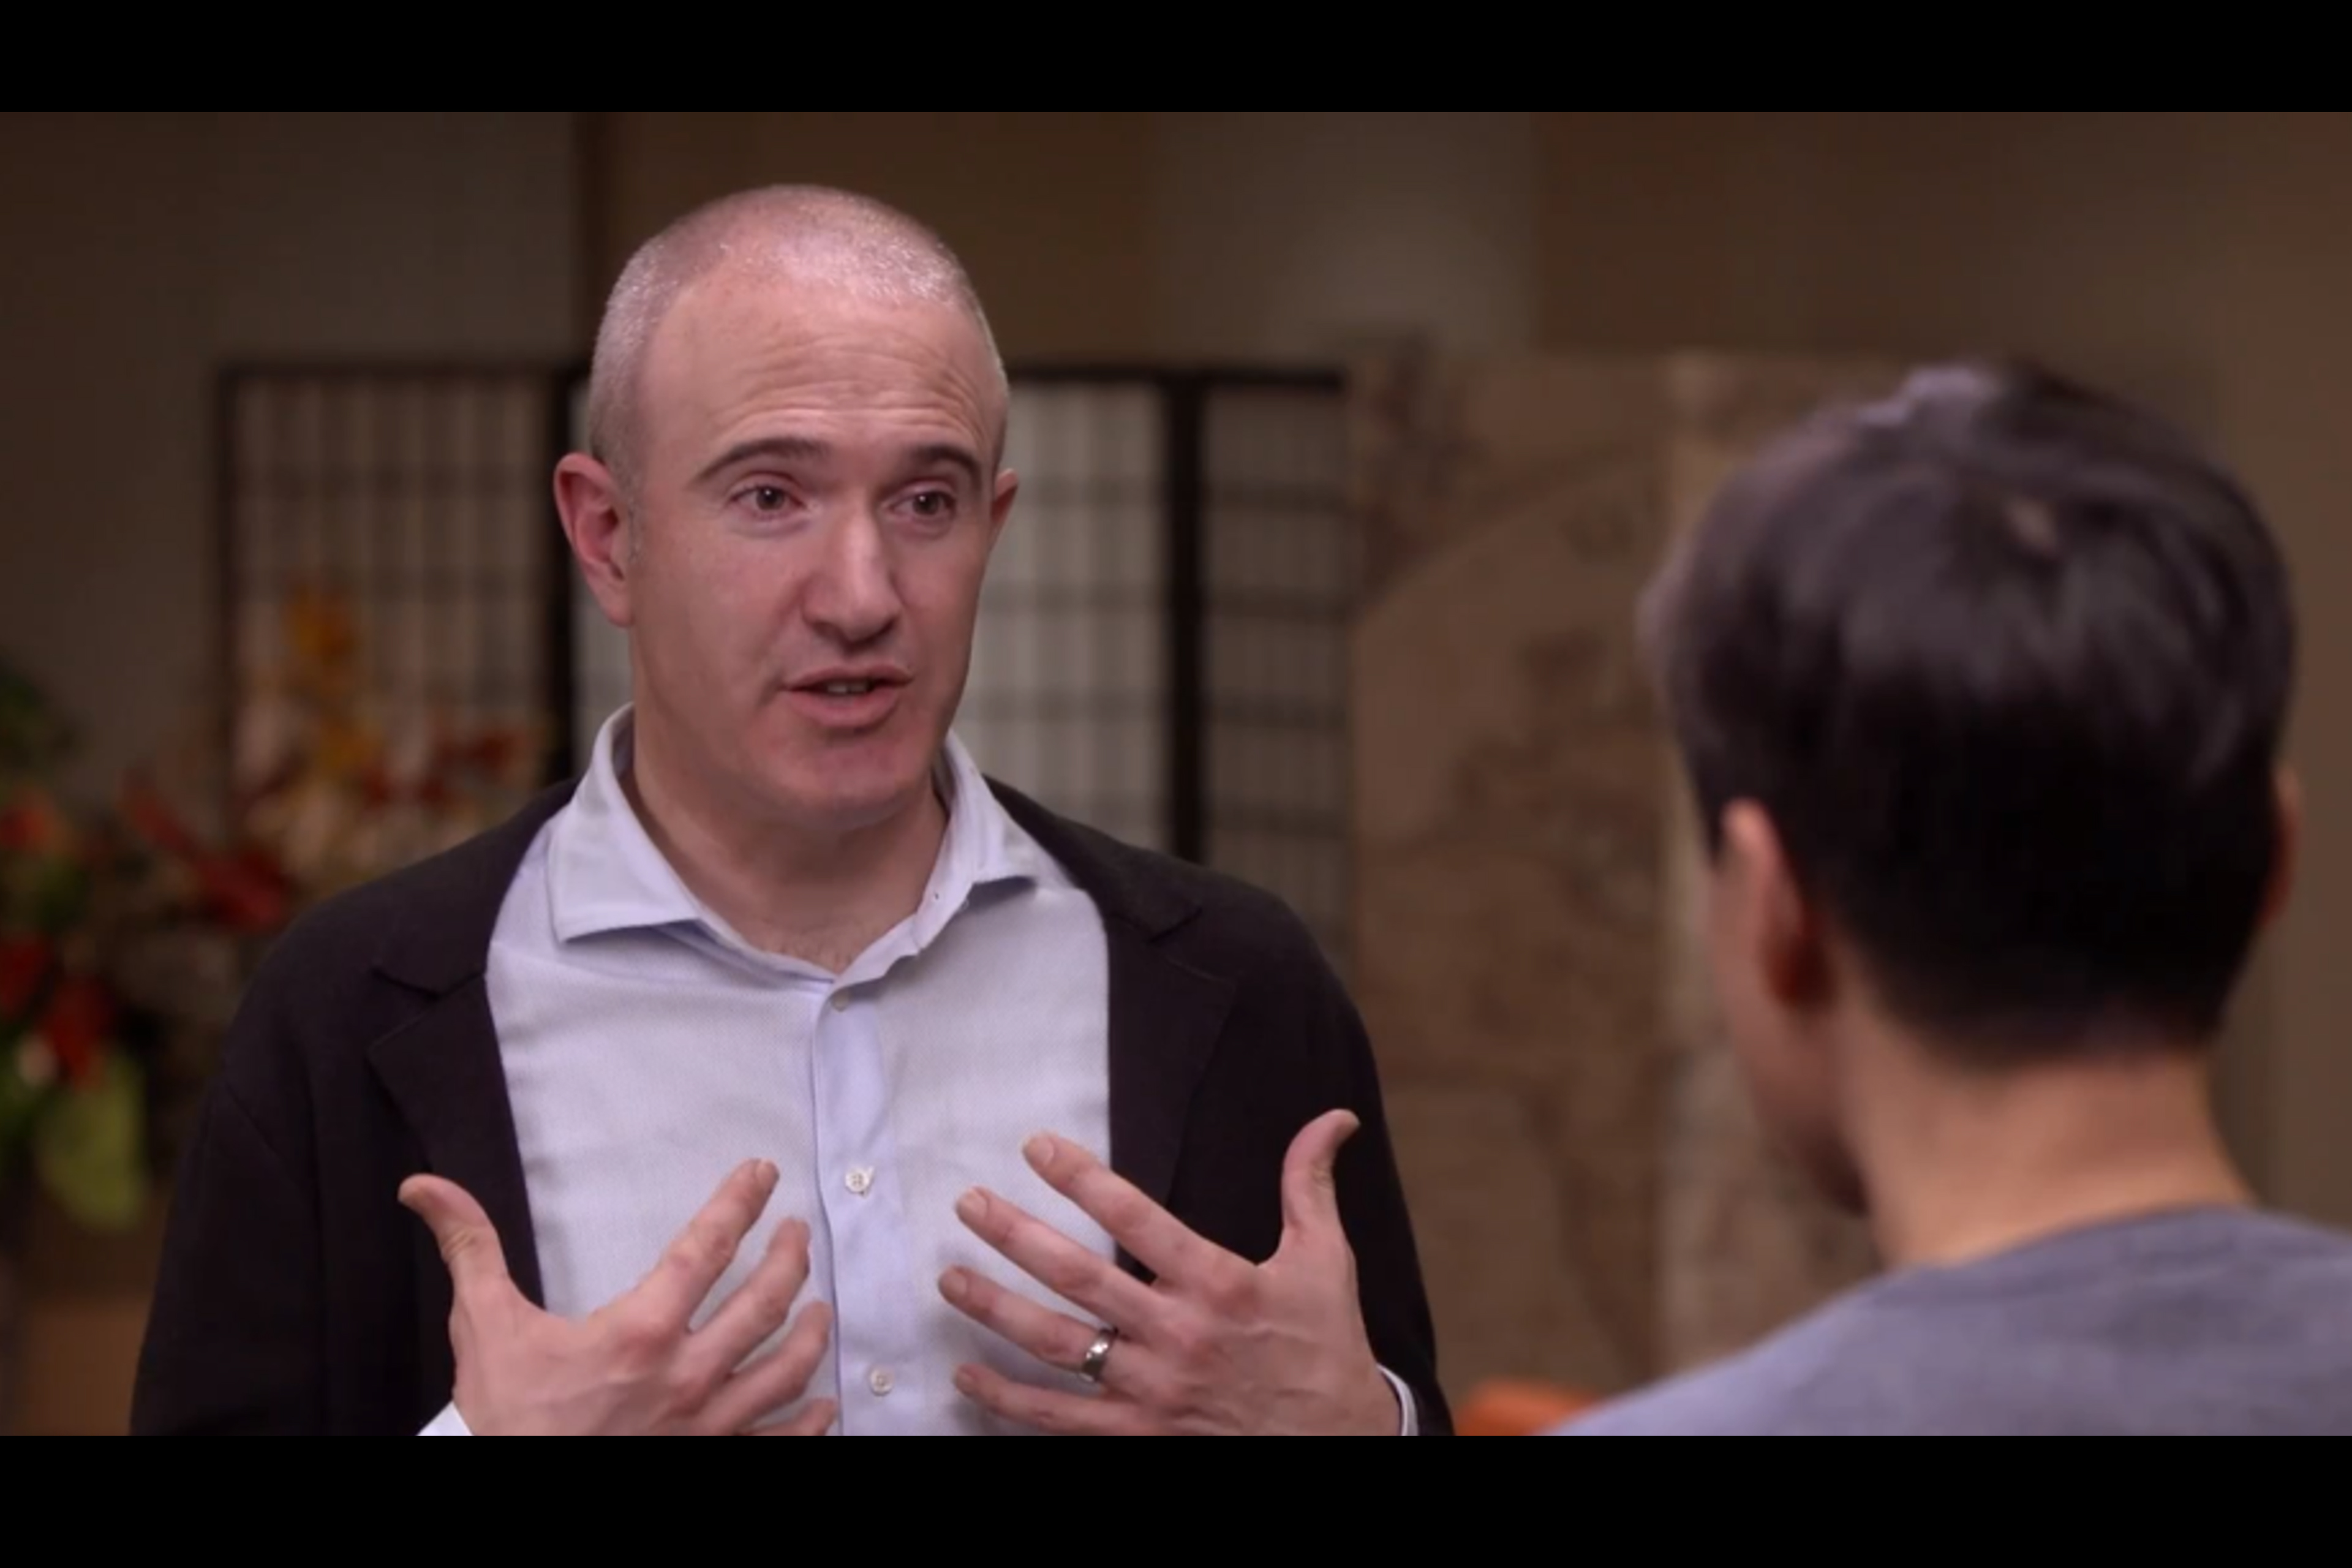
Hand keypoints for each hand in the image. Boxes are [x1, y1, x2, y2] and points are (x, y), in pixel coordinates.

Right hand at [400, 1157, 835, 1434]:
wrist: (508, 1493)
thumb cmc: (506, 1421)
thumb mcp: (485, 1328)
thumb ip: (470, 1250)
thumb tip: (425, 1185)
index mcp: (642, 1333)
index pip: (707, 1247)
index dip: (738, 1202)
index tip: (763, 1173)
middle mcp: (689, 1377)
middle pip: (765, 1304)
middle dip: (789, 1260)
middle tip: (797, 1234)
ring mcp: (708, 1428)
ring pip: (786, 1371)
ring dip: (810, 1334)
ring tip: (818, 1307)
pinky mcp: (714, 1462)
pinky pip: (780, 1441)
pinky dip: (810, 1422)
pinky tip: (823, 1405)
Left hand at [938, 1110, 1398, 1434]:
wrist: (1339, 1446)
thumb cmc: (1326, 1347)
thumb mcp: (1325, 1260)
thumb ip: (1310, 1185)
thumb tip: (1332, 1117)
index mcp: (1219, 1284)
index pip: (1136, 1218)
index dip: (1081, 1179)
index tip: (1036, 1146)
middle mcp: (1177, 1334)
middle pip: (1078, 1276)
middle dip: (1015, 1236)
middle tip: (968, 1203)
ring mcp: (1153, 1390)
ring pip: (1057, 1345)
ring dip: (996, 1309)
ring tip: (949, 1278)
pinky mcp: (1140, 1435)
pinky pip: (1059, 1419)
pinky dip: (1008, 1399)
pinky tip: (966, 1374)